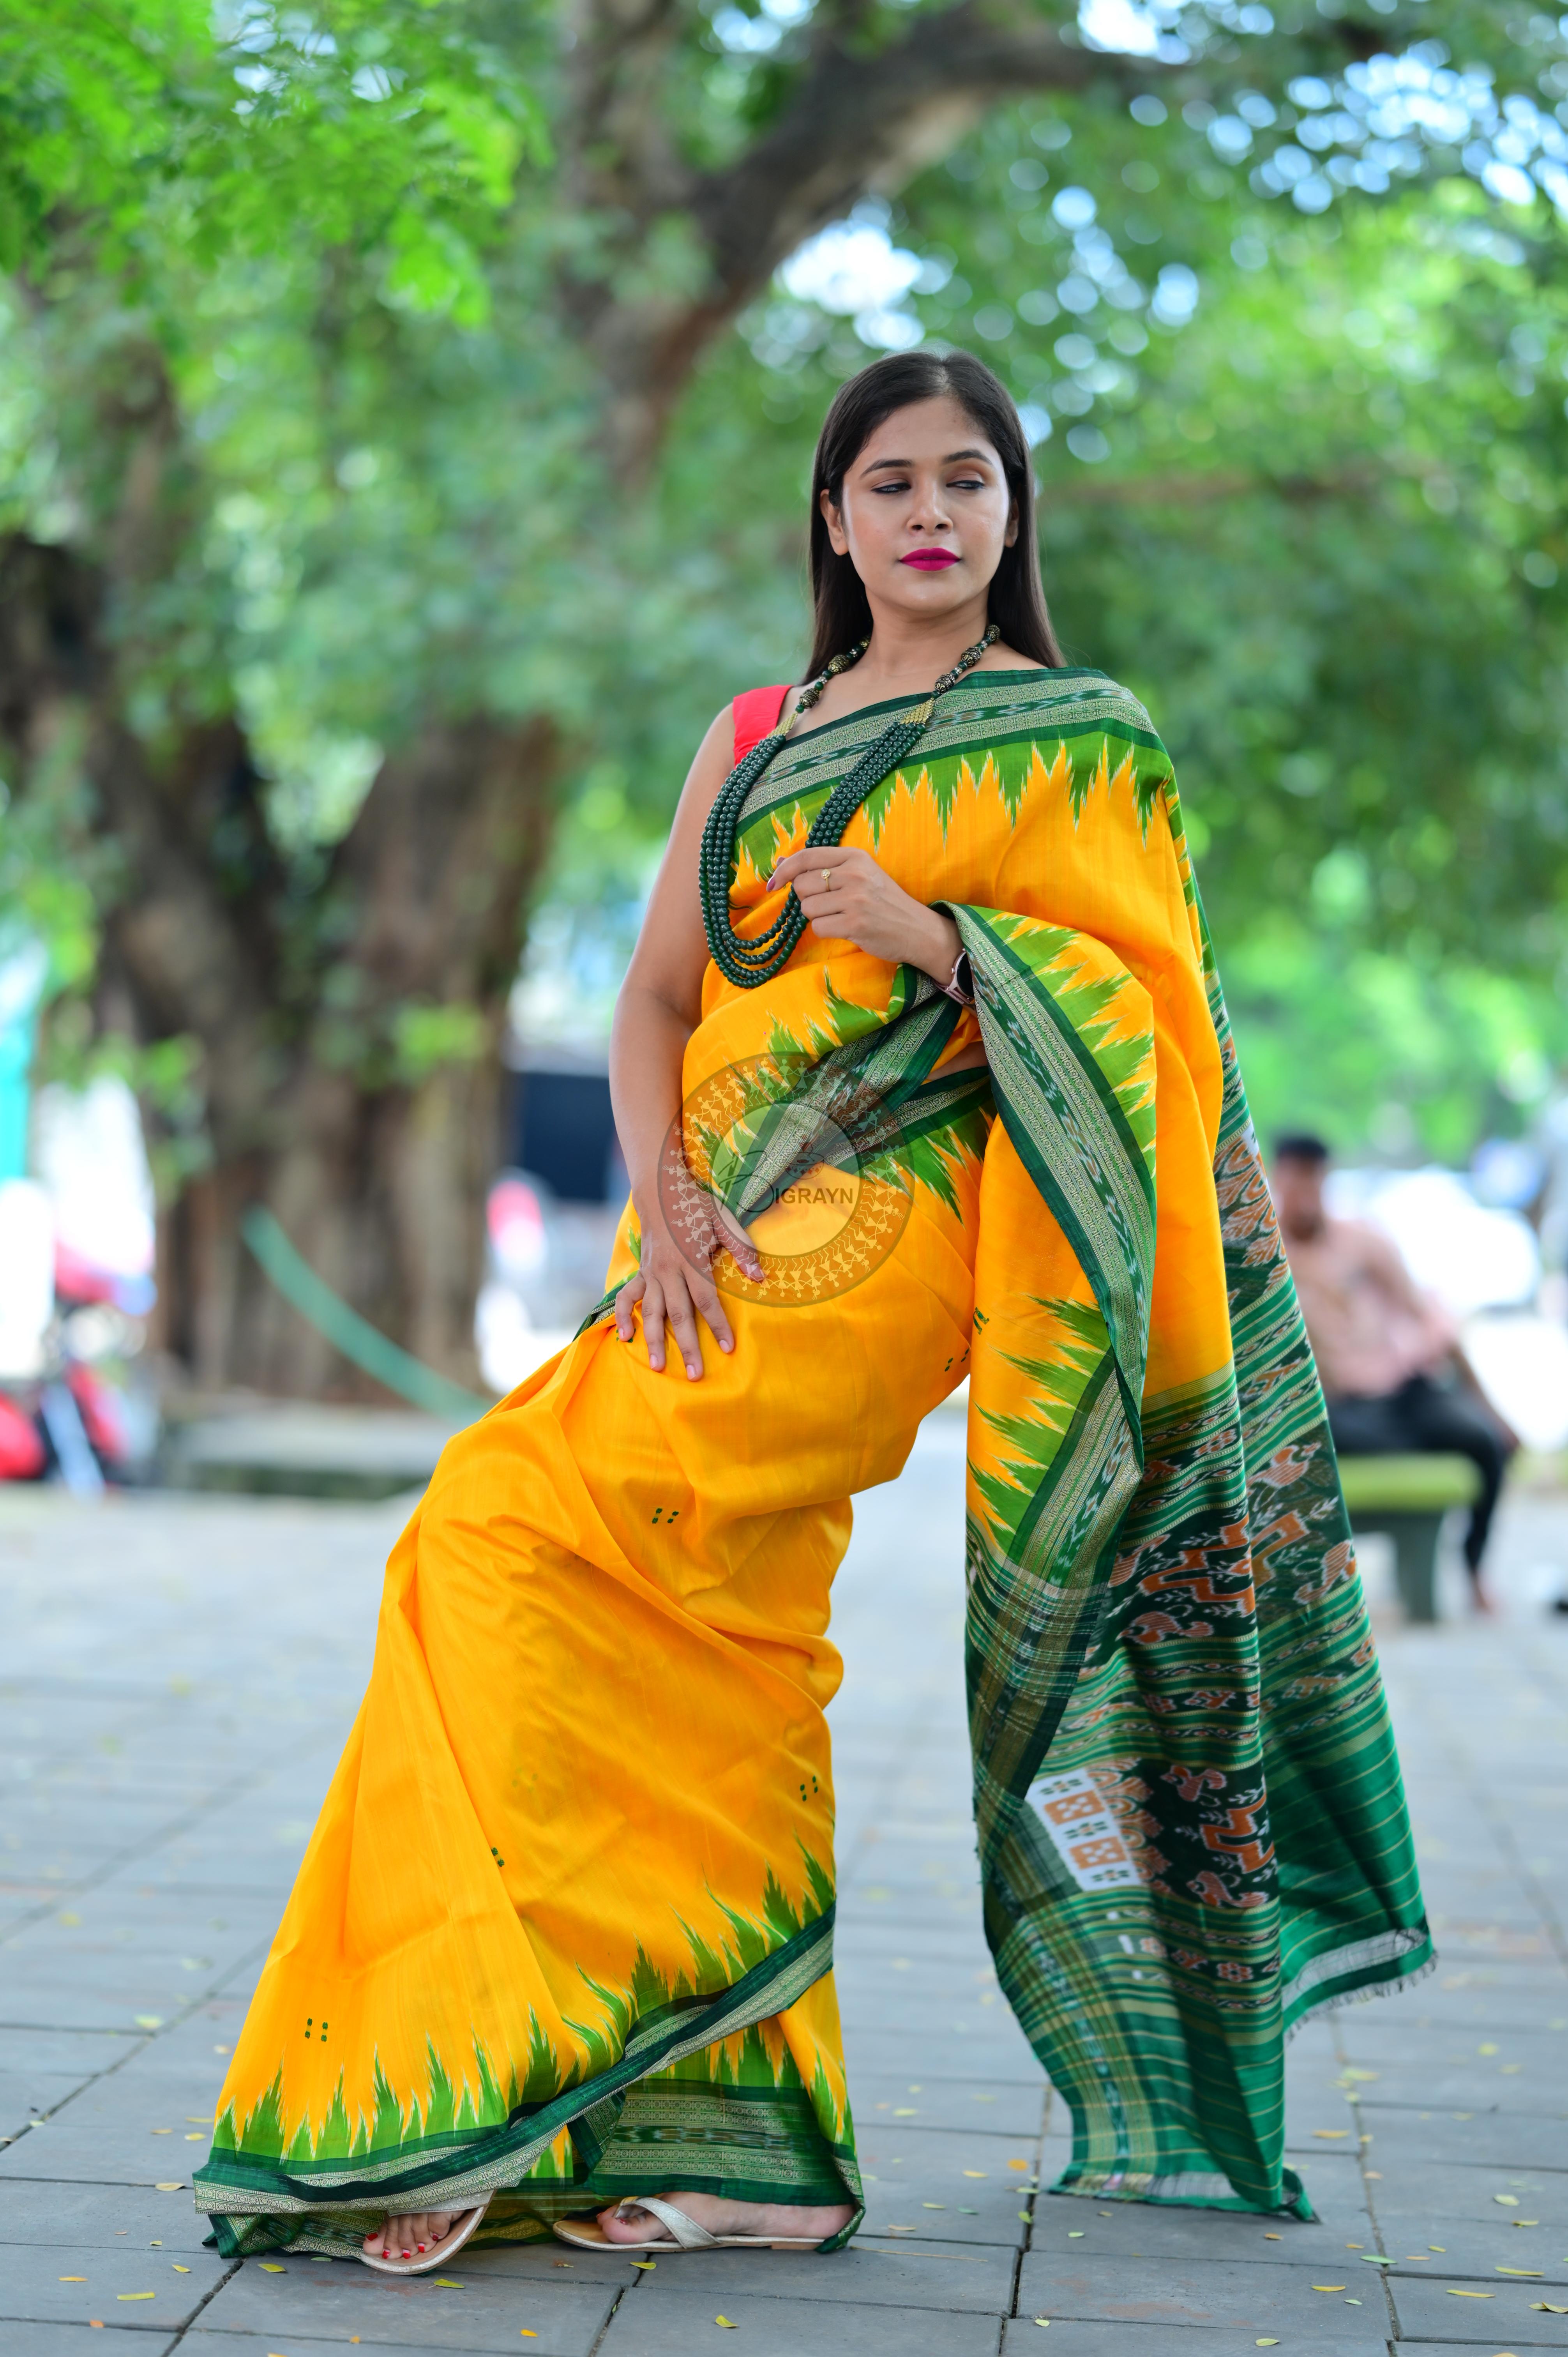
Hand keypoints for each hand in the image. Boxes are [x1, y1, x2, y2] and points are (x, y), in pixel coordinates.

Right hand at [615, 1141, 763, 1379]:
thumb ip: (740, 1250)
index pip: (707, 1301)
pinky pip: (627, 1298)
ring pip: (650, 1312)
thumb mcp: (723, 1222)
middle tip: (695, 1375)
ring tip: (658, 1367)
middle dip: (687, 1346)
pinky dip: (622, 1317)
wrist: (659, 1189)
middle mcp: (669, 1271)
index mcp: (692, 1260)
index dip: (718, 1326)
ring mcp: (651, 1273)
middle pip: (679, 1315)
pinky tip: (625, 1338)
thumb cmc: (695, 1206)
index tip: (727, 1349)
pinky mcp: (640, 1272)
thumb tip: (759, 1277)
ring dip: (654, 1341)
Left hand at [769, 846, 958, 982]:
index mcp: (855, 857)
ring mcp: (855, 899)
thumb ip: (822, 867)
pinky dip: (827, 931)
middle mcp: (855, 874)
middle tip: (830, 905)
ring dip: (818, 917)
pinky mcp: (855, 924)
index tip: (773, 883)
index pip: (806, 857)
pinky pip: (819, 928)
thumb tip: (779, 863)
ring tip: (840, 916)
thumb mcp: (859, 874)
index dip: (784, 870)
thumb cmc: (884, 901)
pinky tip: (845, 929)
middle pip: (802, 885)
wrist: (917, 929)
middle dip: (808, 899)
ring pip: (807, 908)